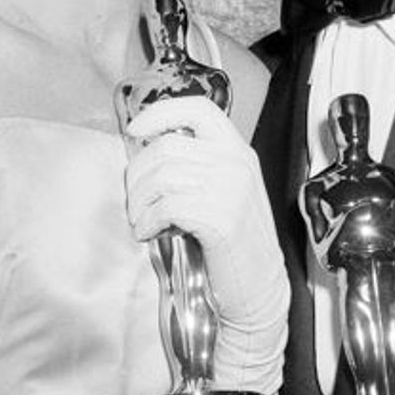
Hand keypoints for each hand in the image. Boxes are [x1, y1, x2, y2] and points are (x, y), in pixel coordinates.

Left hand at [123, 97, 286, 332]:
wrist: (260, 286)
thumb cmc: (235, 243)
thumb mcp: (227, 191)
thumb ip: (199, 166)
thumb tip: (147, 153)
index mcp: (239, 151)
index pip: (199, 109)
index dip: (161, 112)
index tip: (135, 129)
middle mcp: (237, 163)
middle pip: (167, 146)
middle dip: (138, 174)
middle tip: (134, 200)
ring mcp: (231, 189)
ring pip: (162, 176)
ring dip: (139, 201)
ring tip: (140, 220)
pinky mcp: (221, 219)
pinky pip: (166, 206)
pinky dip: (147, 220)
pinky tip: (147, 233)